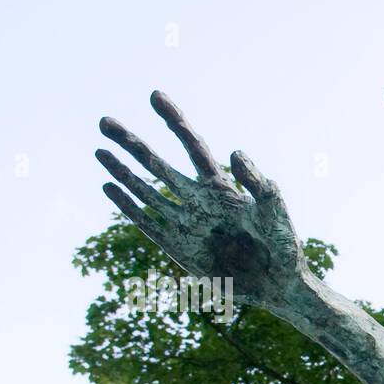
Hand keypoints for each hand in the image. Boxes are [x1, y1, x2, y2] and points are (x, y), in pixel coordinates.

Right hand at [96, 91, 307, 309]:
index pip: (192, 146)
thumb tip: (235, 152)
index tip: (155, 96)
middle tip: (104, 121)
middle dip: (132, 143)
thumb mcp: (275, 212)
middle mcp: (199, 200)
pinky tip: (109, 187)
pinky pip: (147, 222)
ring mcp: (186, 222)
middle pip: (158, 163)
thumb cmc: (283, 246)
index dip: (174, 121)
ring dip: (122, 170)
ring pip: (147, 190)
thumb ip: (258, 183)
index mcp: (222, 187)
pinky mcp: (178, 247)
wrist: (277, 286)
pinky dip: (127, 205)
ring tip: (99, 150)